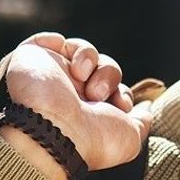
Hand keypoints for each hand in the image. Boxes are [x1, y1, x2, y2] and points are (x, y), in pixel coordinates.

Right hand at [0, 33, 152, 179]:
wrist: (52, 131)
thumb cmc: (90, 140)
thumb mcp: (129, 138)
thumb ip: (141, 121)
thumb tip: (148, 107)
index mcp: (88, 112)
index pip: (113, 90)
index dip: (122, 94)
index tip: (120, 105)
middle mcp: (70, 94)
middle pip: (104, 68)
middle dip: (109, 76)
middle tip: (96, 95)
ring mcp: (51, 75)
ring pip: (84, 51)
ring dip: (90, 59)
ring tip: (82, 78)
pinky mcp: (32, 59)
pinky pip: (51, 40)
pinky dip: (62, 44)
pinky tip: (66, 62)